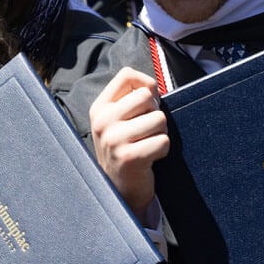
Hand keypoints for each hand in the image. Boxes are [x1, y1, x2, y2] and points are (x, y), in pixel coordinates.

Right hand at [89, 67, 168, 216]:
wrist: (118, 188)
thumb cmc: (124, 148)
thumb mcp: (118, 120)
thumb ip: (132, 97)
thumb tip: (153, 85)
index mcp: (99, 107)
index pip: (127, 75)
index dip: (145, 85)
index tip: (145, 103)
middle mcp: (103, 121)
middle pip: (147, 96)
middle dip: (155, 113)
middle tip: (146, 130)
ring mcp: (114, 140)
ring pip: (159, 119)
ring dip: (160, 132)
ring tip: (147, 143)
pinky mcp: (129, 157)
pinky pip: (163, 141)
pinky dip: (163, 150)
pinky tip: (150, 157)